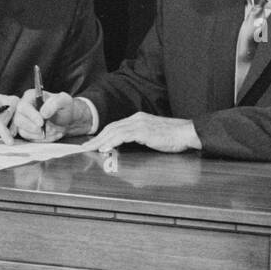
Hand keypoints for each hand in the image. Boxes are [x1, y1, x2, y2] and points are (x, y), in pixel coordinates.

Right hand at [14, 89, 88, 141]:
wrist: (67, 118)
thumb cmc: (64, 106)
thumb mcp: (65, 100)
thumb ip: (55, 103)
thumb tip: (43, 113)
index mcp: (30, 96)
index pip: (23, 106)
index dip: (31, 115)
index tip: (42, 123)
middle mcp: (24, 108)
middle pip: (19, 120)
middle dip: (34, 128)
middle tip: (50, 129)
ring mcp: (24, 121)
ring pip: (24, 132)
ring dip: (41, 135)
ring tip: (56, 130)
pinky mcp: (27, 132)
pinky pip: (30, 139)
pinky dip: (43, 139)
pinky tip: (54, 134)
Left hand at [84, 112, 199, 153]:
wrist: (187, 133)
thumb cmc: (173, 137)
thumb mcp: (152, 138)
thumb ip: (139, 141)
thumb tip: (126, 150)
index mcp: (138, 119)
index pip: (115, 126)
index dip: (102, 135)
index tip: (92, 143)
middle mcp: (136, 118)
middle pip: (111, 127)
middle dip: (96, 138)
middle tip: (84, 147)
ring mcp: (139, 123)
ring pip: (114, 131)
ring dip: (100, 141)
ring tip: (89, 149)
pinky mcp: (143, 130)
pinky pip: (122, 136)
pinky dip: (111, 141)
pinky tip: (104, 148)